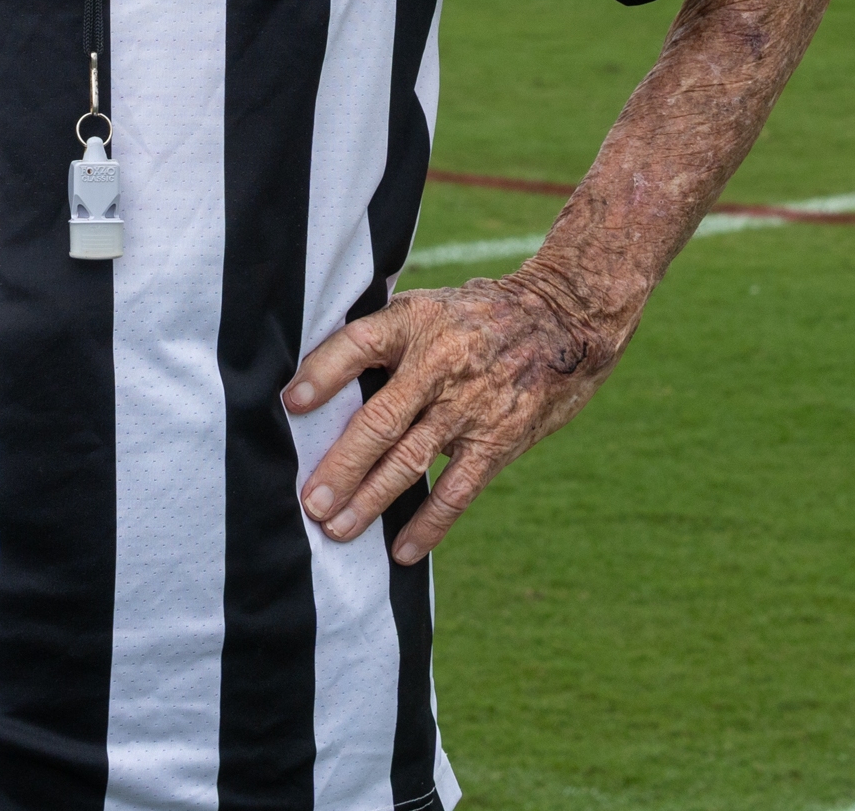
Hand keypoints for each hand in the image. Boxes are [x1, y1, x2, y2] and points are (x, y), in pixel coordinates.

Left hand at [284, 268, 626, 566]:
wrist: (564, 320)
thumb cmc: (477, 316)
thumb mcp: (430, 305)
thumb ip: (384, 336)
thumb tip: (315, 373)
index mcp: (415, 322)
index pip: (360, 345)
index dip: (324, 373)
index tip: (290, 403)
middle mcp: (439, 364)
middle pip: (381, 420)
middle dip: (342, 465)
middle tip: (310, 502)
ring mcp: (470, 406)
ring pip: (411, 460)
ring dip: (371, 499)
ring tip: (337, 528)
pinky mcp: (499, 440)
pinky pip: (458, 490)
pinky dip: (429, 523)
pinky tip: (401, 550)